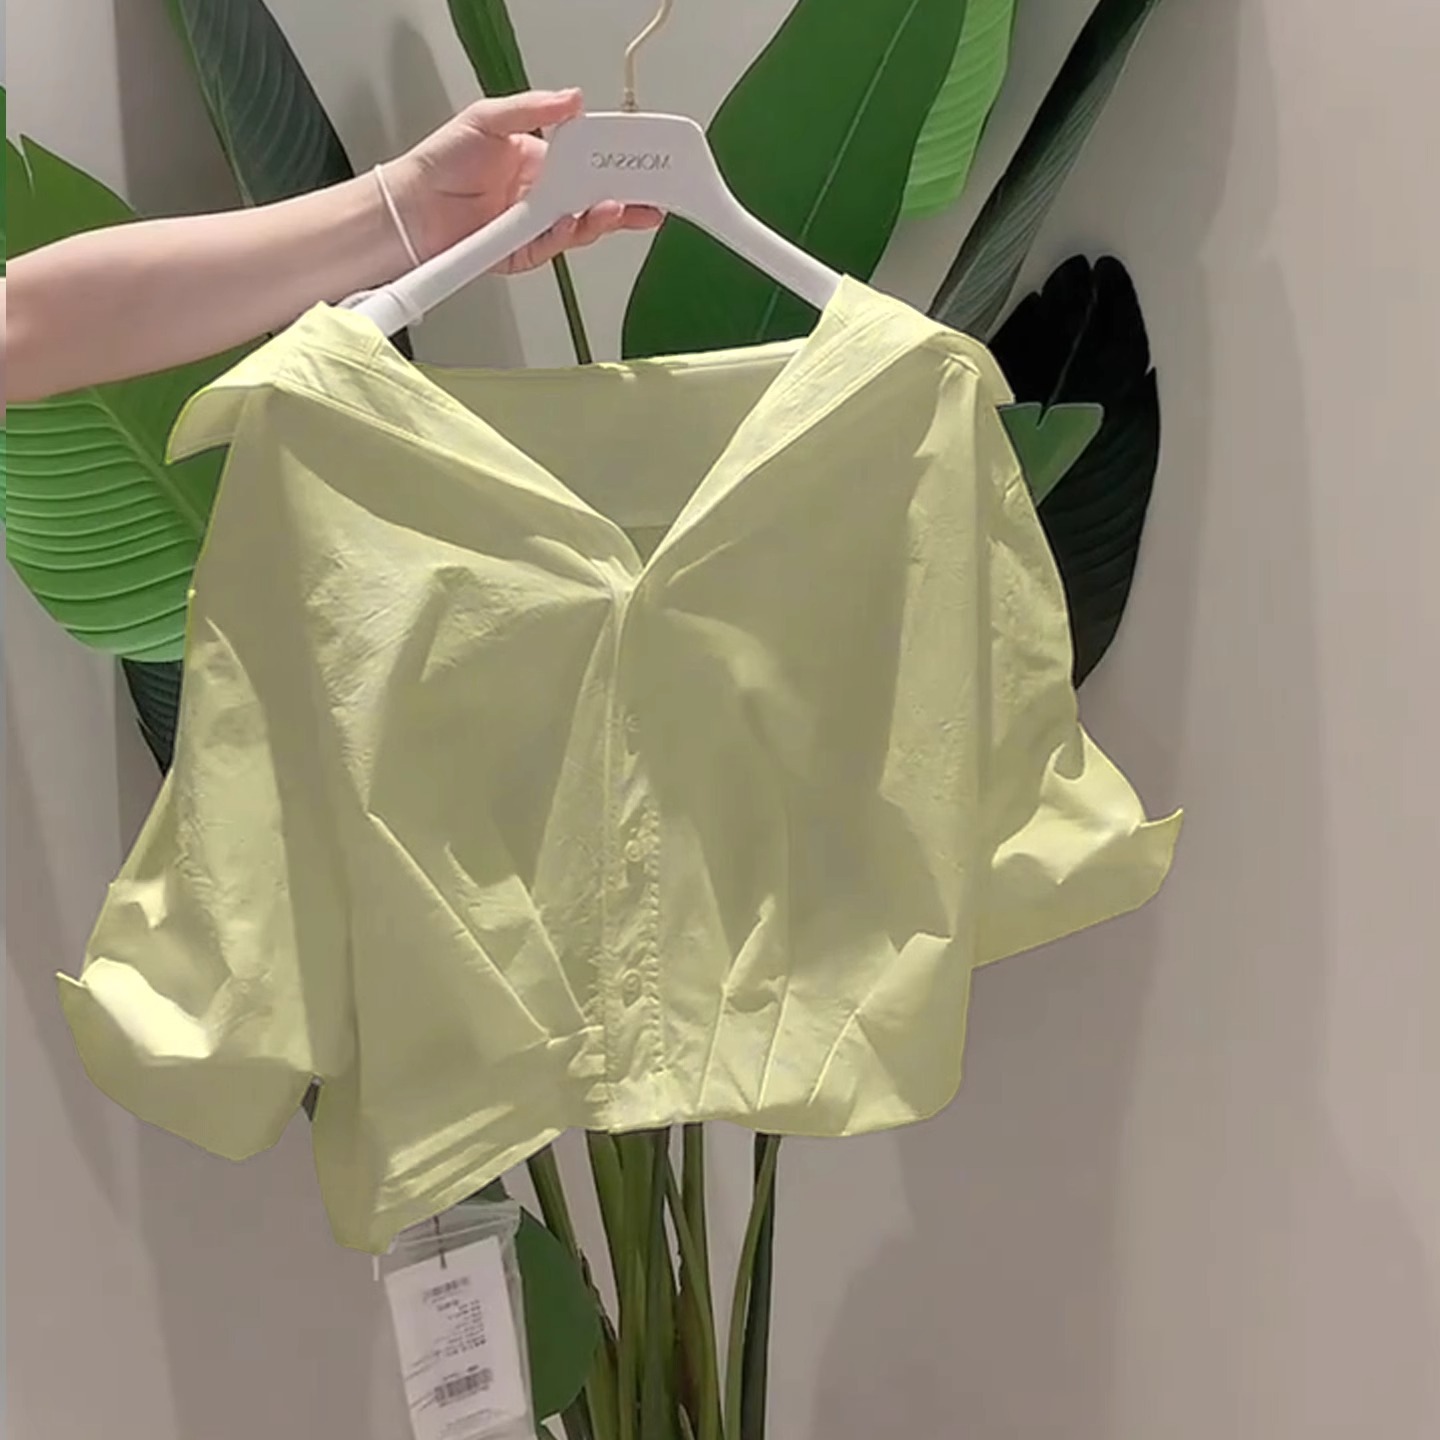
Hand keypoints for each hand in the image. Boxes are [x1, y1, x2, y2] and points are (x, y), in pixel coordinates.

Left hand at [384, 89, 662, 271]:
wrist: (410, 209)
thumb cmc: (440, 163)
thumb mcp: (488, 119)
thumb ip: (533, 109)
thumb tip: (573, 99)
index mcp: (540, 161)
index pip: (588, 162)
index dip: (614, 163)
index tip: (638, 161)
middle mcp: (541, 195)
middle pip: (593, 198)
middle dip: (626, 199)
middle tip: (651, 196)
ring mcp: (535, 226)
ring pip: (580, 226)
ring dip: (601, 219)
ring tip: (615, 209)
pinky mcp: (523, 253)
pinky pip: (553, 247)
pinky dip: (565, 235)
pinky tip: (572, 222)